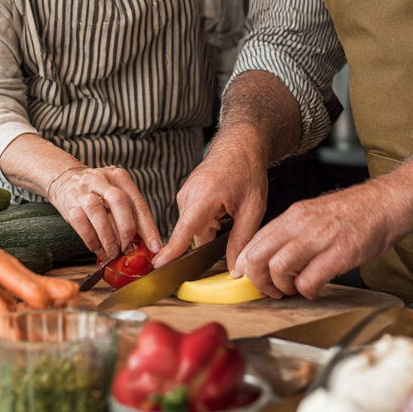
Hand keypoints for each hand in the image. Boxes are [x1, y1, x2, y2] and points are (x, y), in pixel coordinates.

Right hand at [45, 166, 160, 260]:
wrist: (65, 178)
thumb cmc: (97, 190)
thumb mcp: (116, 192)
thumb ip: (129, 212)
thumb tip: (145, 241)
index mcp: (120, 178)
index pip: (138, 203)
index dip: (148, 227)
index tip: (154, 245)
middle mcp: (103, 181)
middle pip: (119, 202)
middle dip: (126, 229)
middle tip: (128, 247)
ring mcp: (84, 191)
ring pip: (98, 213)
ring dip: (108, 237)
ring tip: (112, 251)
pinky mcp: (70, 203)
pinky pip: (81, 223)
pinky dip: (91, 240)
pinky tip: (97, 247)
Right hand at [154, 140, 268, 270]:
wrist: (239, 142)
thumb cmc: (247, 168)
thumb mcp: (253, 207)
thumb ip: (242, 239)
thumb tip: (235, 268)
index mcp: (203, 195)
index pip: (185, 229)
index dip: (172, 249)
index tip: (159, 264)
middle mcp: (188, 194)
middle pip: (193, 233)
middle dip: (212, 238)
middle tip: (233, 222)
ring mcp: (185, 194)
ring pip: (195, 227)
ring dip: (212, 227)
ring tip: (230, 209)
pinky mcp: (186, 195)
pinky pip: (194, 218)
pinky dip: (208, 219)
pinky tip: (223, 207)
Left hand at [232, 181, 394, 299]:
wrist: (387, 203)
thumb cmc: (355, 212)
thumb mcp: (315, 214)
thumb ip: (293, 232)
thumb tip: (273, 255)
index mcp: (293, 215)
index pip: (254, 241)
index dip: (245, 264)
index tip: (245, 278)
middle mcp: (301, 225)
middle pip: (259, 256)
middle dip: (258, 281)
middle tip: (270, 290)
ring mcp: (319, 238)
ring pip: (279, 269)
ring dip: (282, 287)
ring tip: (294, 290)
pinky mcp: (340, 254)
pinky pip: (310, 280)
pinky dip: (308, 292)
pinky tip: (315, 290)